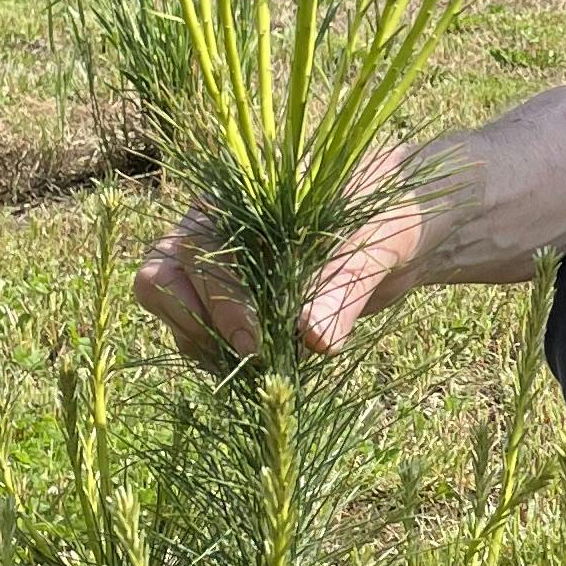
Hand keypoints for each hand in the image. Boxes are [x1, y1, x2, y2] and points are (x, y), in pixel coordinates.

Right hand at [132, 153, 430, 366]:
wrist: (406, 236)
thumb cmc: (391, 218)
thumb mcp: (379, 243)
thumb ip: (346, 285)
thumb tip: (313, 338)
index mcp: (239, 197)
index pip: (194, 249)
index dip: (219, 299)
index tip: (255, 341)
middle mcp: (214, 231)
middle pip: (159, 280)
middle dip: (199, 324)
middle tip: (254, 356)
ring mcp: (216, 270)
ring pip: (173, 313)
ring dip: (207, 346)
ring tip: (266, 363)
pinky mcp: (230, 307)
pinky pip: (200, 339)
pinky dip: (224, 360)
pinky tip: (269, 368)